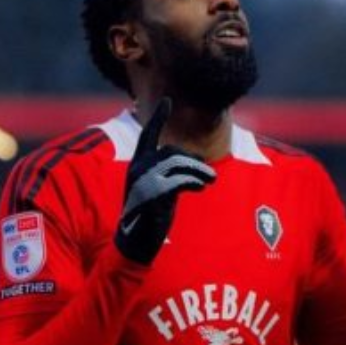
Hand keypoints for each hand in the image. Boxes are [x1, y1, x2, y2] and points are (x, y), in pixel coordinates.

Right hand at [114, 98, 216, 263]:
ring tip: (210, 180)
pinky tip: (201, 187)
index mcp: (137, 165)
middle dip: (195, 161)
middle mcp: (137, 169)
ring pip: (178, 163)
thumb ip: (168, 173)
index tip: (168, 101)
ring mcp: (143, 181)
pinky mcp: (151, 195)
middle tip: (209, 176)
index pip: (147, 135)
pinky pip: (178, 180)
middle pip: (172, 151)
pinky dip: (193, 181)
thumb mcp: (159, 190)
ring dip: (199, 171)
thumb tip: (193, 163)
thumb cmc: (149, 217)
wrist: (135, 243)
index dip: (158, 118)